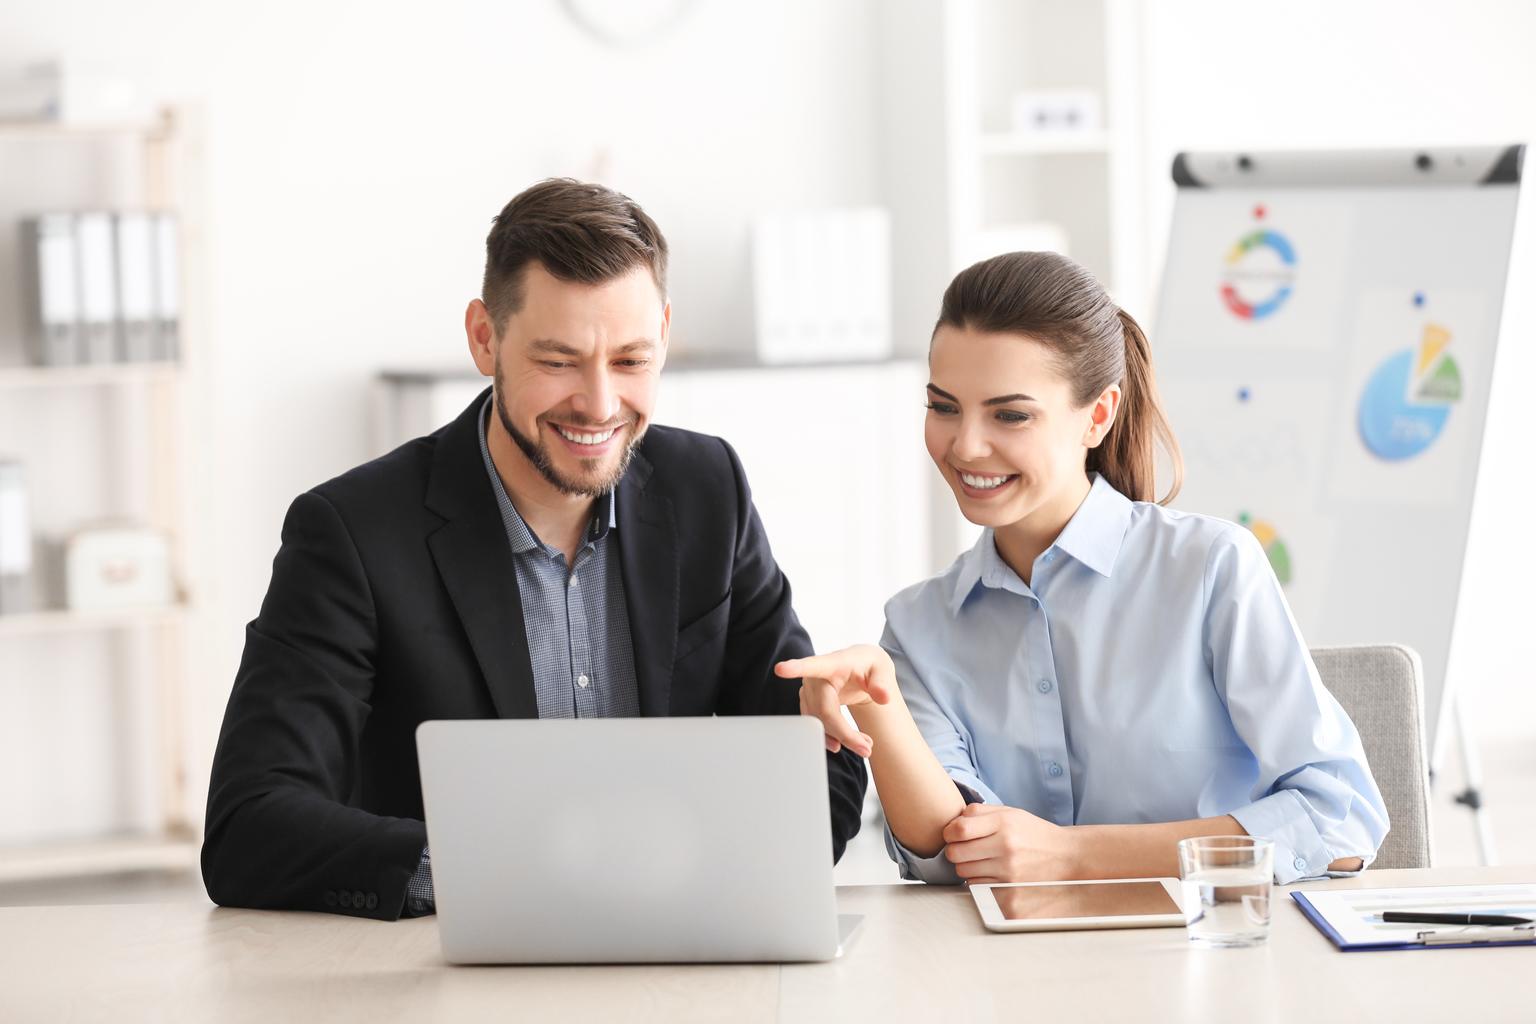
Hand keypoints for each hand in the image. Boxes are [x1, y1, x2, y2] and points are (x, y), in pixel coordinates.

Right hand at [773, 644, 895, 757]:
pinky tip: (847, 742)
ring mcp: (808, 691)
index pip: (813, 665)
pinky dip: (831, 737)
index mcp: (833, 663)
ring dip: (840, 738)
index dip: (795, 668)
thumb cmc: (869, 666)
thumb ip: (882, 682)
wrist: (859, 670)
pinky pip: (814, 726)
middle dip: (844, 734)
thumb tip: (883, 697)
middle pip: (823, 711)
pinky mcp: (807, 704)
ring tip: (865, 745)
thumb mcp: (882, 669)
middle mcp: (814, 677)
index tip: (780, 669)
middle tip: (867, 749)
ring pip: (817, 722)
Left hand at [941, 804, 1080, 883]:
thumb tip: (952, 823)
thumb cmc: (1034, 834)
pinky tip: (992, 874)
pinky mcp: (1010, 894)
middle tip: (966, 849)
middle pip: (955, 854)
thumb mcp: (1010, 813)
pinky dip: (979, 882)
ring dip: (967, 867)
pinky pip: (977, 889)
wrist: (1066, 858)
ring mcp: (1009, 874)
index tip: (954, 834)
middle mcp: (1006, 849)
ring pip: (963, 873)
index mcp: (1004, 824)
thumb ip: (979, 813)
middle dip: (955, 851)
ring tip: (983, 861)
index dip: (950, 832)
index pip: (958, 830)